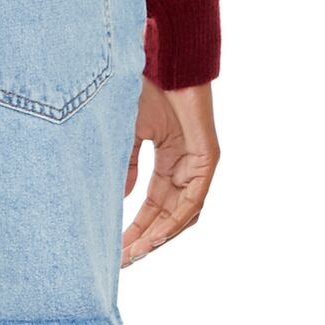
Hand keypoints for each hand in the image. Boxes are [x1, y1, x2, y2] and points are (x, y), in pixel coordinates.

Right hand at [121, 78, 219, 267]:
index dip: (135, 227)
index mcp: (168, 163)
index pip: (153, 205)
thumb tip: (118, 198)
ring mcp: (198, 166)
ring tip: (136, 253)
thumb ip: (128, 165)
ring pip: (181, 215)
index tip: (116, 247)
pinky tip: (155, 235)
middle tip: (124, 260)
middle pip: (166, 216)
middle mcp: (185, 169)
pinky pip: (193, 200)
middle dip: (144, 239)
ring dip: (159, 236)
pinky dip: (174, 220)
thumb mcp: (130, 133)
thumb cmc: (148, 89)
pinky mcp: (207, 161)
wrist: (166, 63)